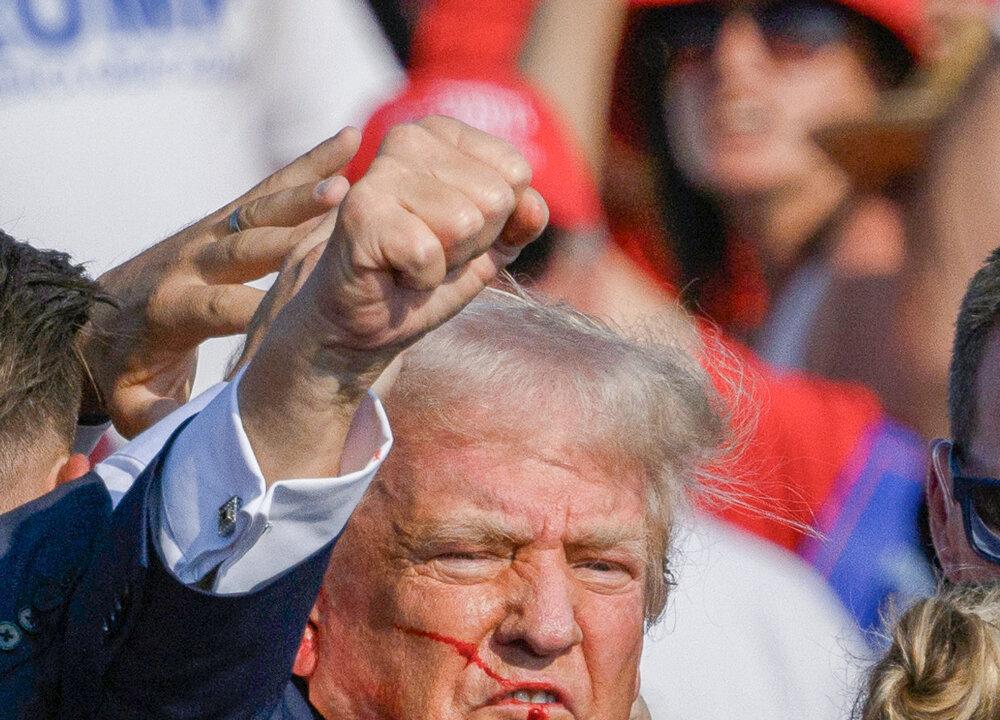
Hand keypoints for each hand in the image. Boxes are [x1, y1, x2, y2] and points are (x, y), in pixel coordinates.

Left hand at [81, 128, 360, 436]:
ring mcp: (208, 234)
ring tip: (348, 182)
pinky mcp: (222, 219)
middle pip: (248, 246)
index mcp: (174, 308)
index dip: (268, 307)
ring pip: (261, 209)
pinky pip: (268, 188)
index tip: (316, 308)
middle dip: (293, 233)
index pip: (225, 306)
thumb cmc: (124, 367)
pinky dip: (307, 165)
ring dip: (305, 194)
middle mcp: (192, 262)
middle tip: (341, 219)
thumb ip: (160, 415)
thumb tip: (199, 430)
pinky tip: (347, 142)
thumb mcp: (132, 403)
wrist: (90, 320)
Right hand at [239, 116, 549, 481]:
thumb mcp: (488, 245)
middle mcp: (407, 138)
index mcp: (440, 134)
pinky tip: (395, 275)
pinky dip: (421, 279)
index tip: (453, 234)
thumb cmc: (423, 275)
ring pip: (466, 222)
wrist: (363, 324)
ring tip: (411, 263)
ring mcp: (380, 172)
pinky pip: (430, 252)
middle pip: (495, 197)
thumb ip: (521, 219)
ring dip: (446, 261)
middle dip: (471, 243)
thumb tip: (534, 205)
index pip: (516, 173)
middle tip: (430, 254)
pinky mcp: (361, 212)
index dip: (494, 222)